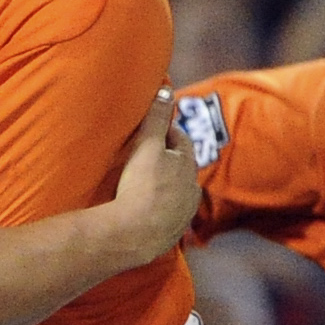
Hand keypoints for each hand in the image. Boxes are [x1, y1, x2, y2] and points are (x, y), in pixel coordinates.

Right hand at [108, 86, 201, 264]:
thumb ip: (156, 118)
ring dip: (165, 187)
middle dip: (167, 159)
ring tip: (145, 186)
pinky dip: (160, 210)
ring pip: (177, 193)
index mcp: (186, 165)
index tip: (152, 131)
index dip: (165, 132)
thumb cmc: (141, 186)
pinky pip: (168, 216)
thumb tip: (166, 90)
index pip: (179, 139)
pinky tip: (146, 212)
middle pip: (180, 167)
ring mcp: (183, 214)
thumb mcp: (146, 145)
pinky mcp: (172, 234)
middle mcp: (191, 189)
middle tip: (147, 156)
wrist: (133, 235)